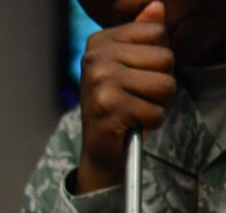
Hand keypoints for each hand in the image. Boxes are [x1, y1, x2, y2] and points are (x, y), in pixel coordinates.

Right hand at [77, 2, 173, 195]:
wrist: (100, 150)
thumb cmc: (119, 105)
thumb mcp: (133, 65)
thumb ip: (144, 34)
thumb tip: (155, 6)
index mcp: (98, 43)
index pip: (157, 32)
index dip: (158, 58)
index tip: (136, 75)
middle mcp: (94, 59)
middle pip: (165, 58)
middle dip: (161, 82)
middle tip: (137, 97)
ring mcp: (99, 84)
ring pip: (165, 84)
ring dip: (158, 104)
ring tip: (136, 110)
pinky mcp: (108, 109)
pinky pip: (156, 110)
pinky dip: (151, 122)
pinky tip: (132, 125)